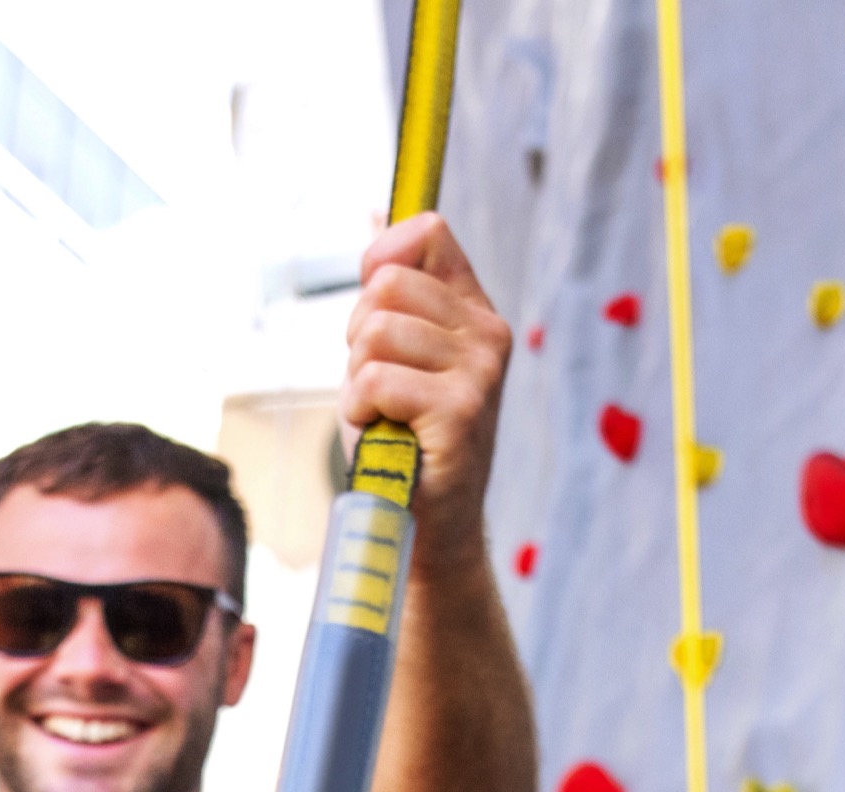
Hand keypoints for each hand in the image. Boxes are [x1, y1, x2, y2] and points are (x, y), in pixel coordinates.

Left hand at [344, 213, 512, 548]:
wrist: (428, 523)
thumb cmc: (404, 438)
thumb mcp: (395, 353)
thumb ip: (391, 291)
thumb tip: (375, 216)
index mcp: (474, 312)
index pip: (429, 232)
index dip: (380, 261)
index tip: (372, 314)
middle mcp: (488, 334)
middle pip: (386, 284)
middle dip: (358, 336)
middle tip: (377, 385)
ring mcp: (480, 371)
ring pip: (375, 331)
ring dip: (356, 379)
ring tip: (381, 412)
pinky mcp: (460, 410)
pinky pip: (376, 379)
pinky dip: (359, 409)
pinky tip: (379, 431)